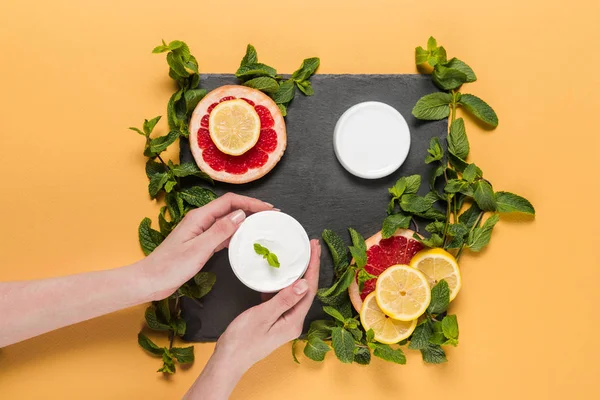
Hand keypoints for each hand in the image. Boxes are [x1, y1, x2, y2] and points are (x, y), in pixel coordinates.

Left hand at [140, 193, 273, 299]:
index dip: (251, 202)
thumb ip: (219, 231)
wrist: (150, 281)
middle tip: (272, 216)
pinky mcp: (200, 242)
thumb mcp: (198, 250)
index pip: (230, 202)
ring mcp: (200, 231)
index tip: (269, 209)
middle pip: (230, 208)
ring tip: (263, 225)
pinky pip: (222, 233)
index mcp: (198, 217)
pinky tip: (246, 240)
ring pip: (228, 220)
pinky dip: (236, 234)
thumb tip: (240, 215)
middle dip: (252, 209)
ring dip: (246, 221)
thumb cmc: (170, 267)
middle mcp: (200, 220)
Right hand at [216, 239, 320, 371]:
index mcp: (294, 321)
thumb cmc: (242, 340)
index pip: (309, 289)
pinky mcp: (274, 321)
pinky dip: (281, 285)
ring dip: (296, 275)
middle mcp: (293, 322)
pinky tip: (276, 277)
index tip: (314, 247)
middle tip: (311, 246)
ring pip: (294, 293)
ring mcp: (284, 322)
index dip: (313, 266)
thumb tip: (304, 284)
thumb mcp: (263, 316)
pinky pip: (282, 299)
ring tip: (298, 256)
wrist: (228, 360)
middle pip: (305, 290)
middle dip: (309, 267)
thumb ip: (284, 300)